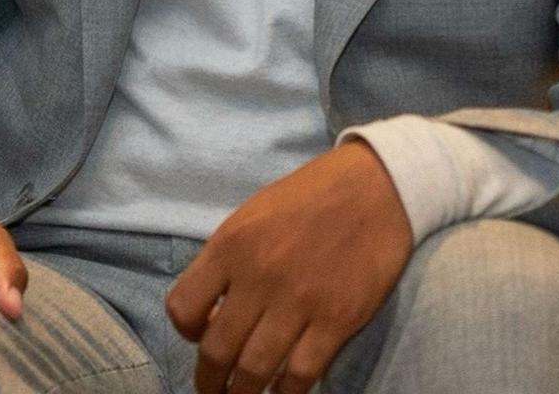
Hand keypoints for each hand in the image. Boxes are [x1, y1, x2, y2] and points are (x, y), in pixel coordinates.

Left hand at [166, 141, 412, 393]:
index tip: (201, 336)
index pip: (183, 307)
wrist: (375, 185)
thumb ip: (229, 259)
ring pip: (254, 372)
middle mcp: (260, 274)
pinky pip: (299, 375)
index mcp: (233, 243)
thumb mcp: (254, 212)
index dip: (187, 331)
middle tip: (215, 388)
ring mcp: (299, 300)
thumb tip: (213, 314)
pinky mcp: (337, 320)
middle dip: (210, 380)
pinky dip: (285, 392)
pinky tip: (282, 389)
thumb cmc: (310, 196)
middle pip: (216, 351)